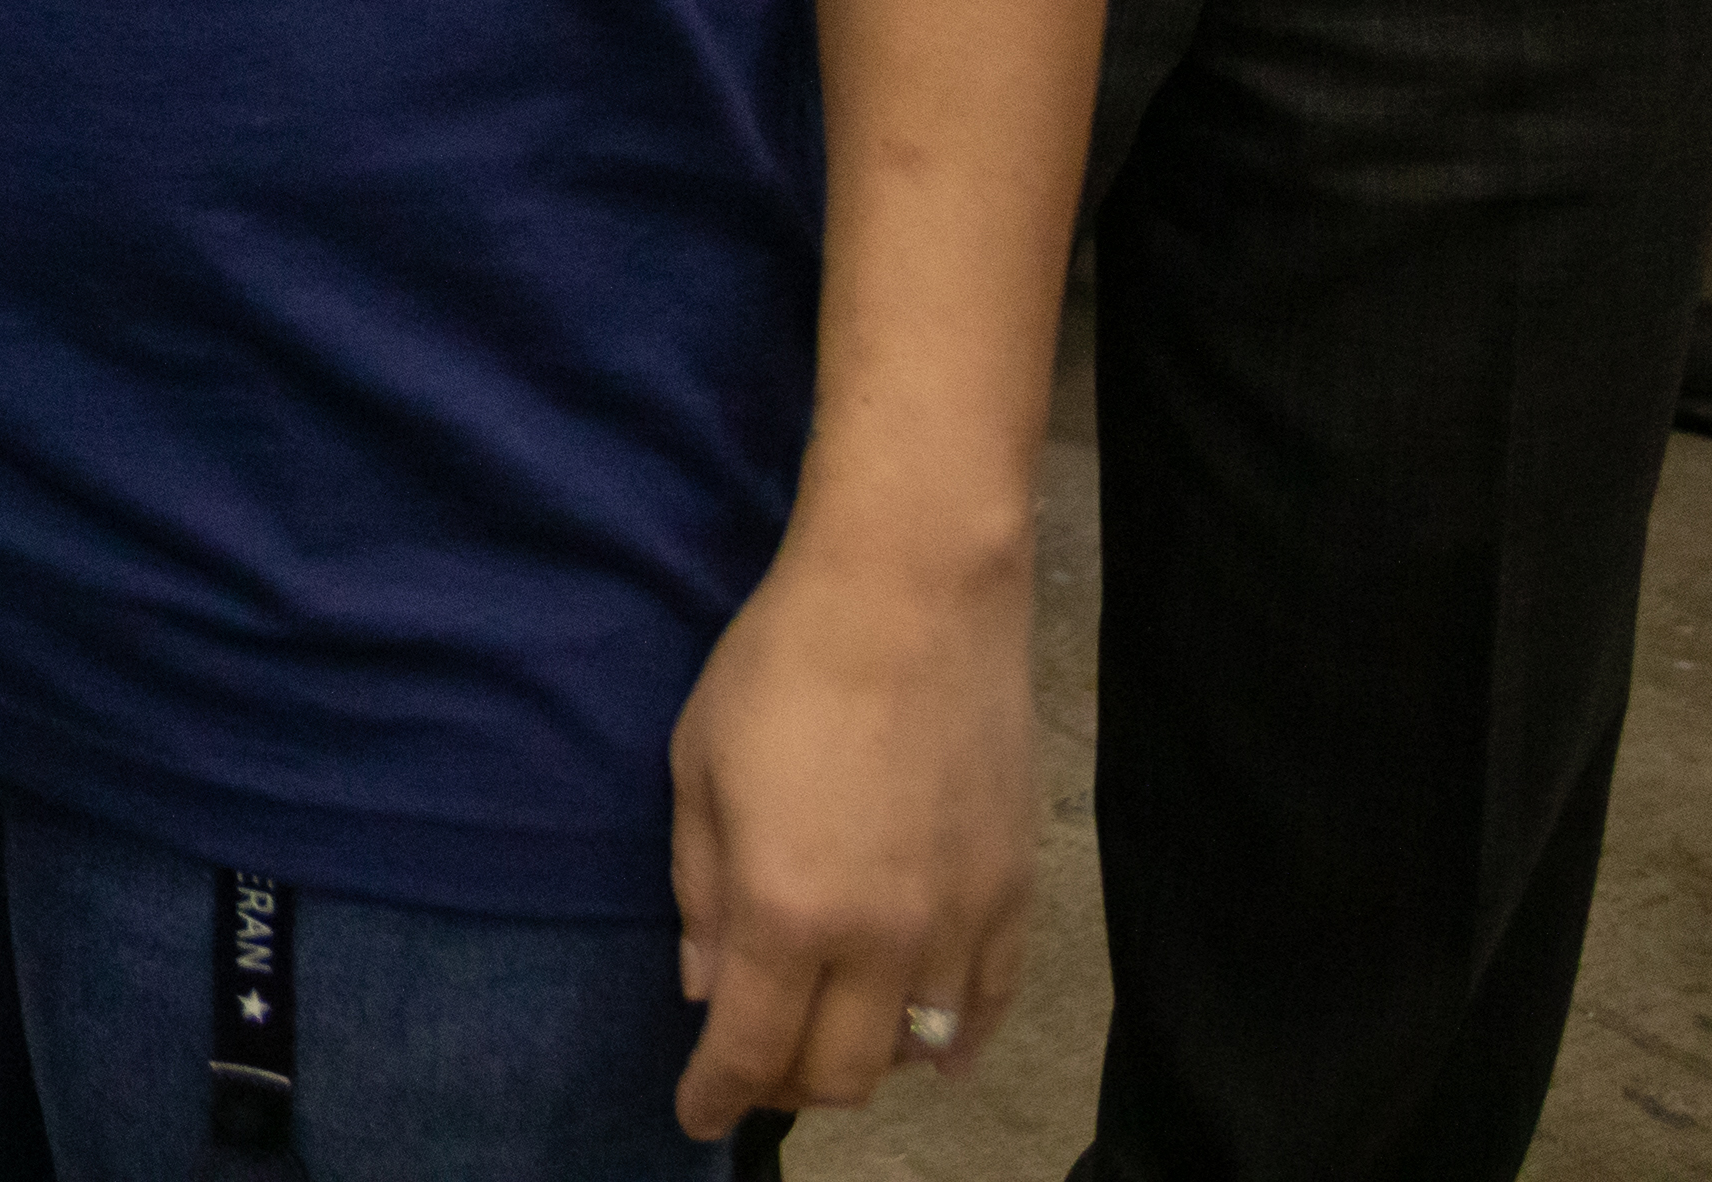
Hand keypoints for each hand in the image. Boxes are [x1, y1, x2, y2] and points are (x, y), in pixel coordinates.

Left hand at [667, 514, 1038, 1132]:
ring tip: (828, 1040)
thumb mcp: (698, 769)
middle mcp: (882, 941)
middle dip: (786, 1085)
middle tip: (753, 1064)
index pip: (751, 1051)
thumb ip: (701, 892)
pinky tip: (933, 1048)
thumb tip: (706, 990)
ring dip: (866, 1062)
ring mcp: (960, 923)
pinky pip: (990, 1007)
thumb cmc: (781, 665)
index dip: (716, 1097)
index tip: (695, 1116)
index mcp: (788, 912)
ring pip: (919, 1054)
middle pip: (840, 1072)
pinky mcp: (1016, 895)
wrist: (913, 595)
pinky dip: (957, 1043)